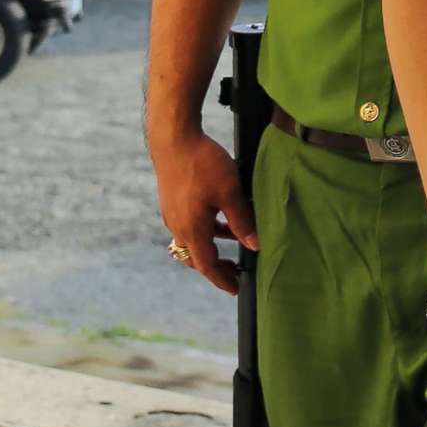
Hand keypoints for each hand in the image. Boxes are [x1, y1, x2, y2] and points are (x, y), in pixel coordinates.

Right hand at [148, 128, 255, 294]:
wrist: (173, 139)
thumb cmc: (202, 163)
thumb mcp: (230, 192)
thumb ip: (242, 221)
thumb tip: (254, 245)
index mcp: (191, 229)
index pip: (206, 265)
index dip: (221, 278)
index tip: (235, 288)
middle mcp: (177, 226)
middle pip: (196, 257)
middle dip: (216, 266)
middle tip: (235, 271)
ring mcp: (172, 214)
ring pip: (193, 240)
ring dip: (213, 245)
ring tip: (235, 243)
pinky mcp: (172, 201)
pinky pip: (189, 225)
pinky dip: (206, 230)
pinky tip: (221, 219)